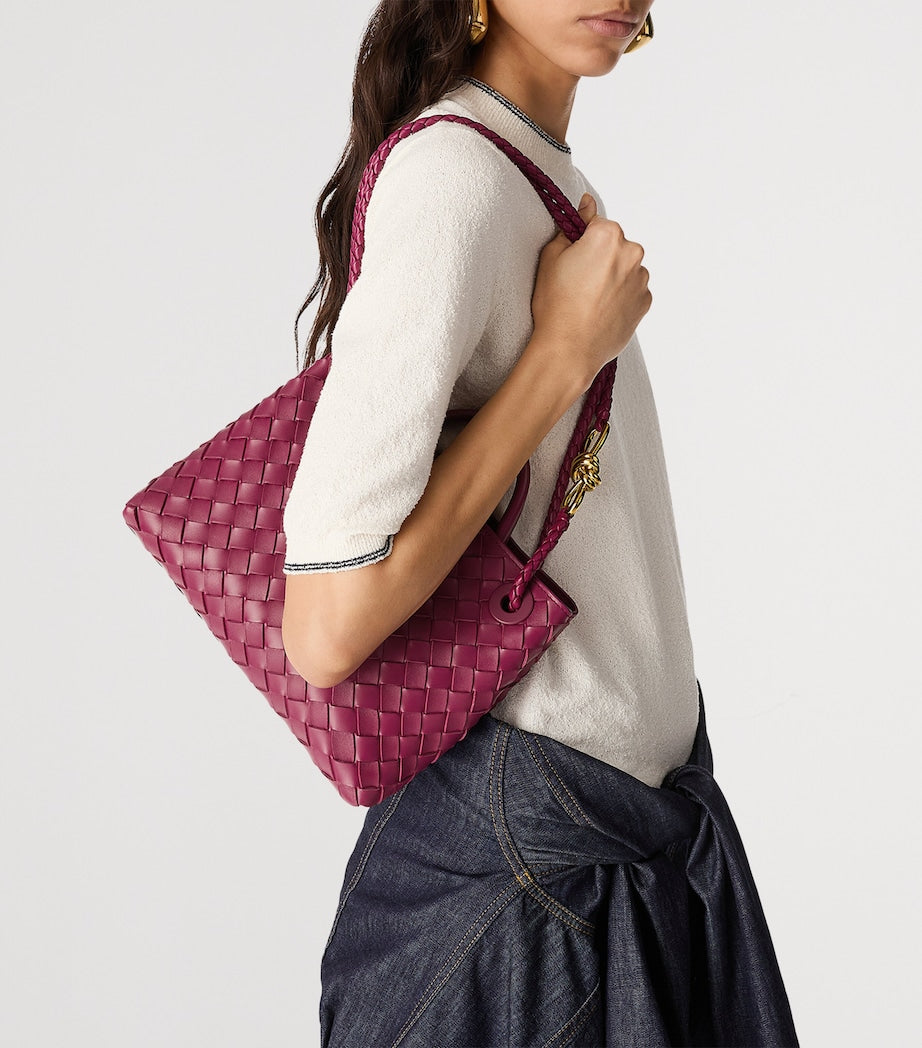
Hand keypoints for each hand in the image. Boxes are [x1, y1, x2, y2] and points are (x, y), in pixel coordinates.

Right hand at [530, 192, 651, 387]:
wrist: (569, 350)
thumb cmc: (555, 305)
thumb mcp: (551, 257)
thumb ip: (572, 225)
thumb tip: (587, 203)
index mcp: (608, 235)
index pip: (596, 223)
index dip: (581, 241)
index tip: (572, 258)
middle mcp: (632, 252)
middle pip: (615, 245)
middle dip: (600, 258)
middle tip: (577, 282)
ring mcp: (642, 279)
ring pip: (626, 268)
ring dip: (612, 277)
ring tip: (589, 300)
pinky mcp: (645, 302)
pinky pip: (633, 290)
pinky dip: (620, 296)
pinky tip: (601, 310)